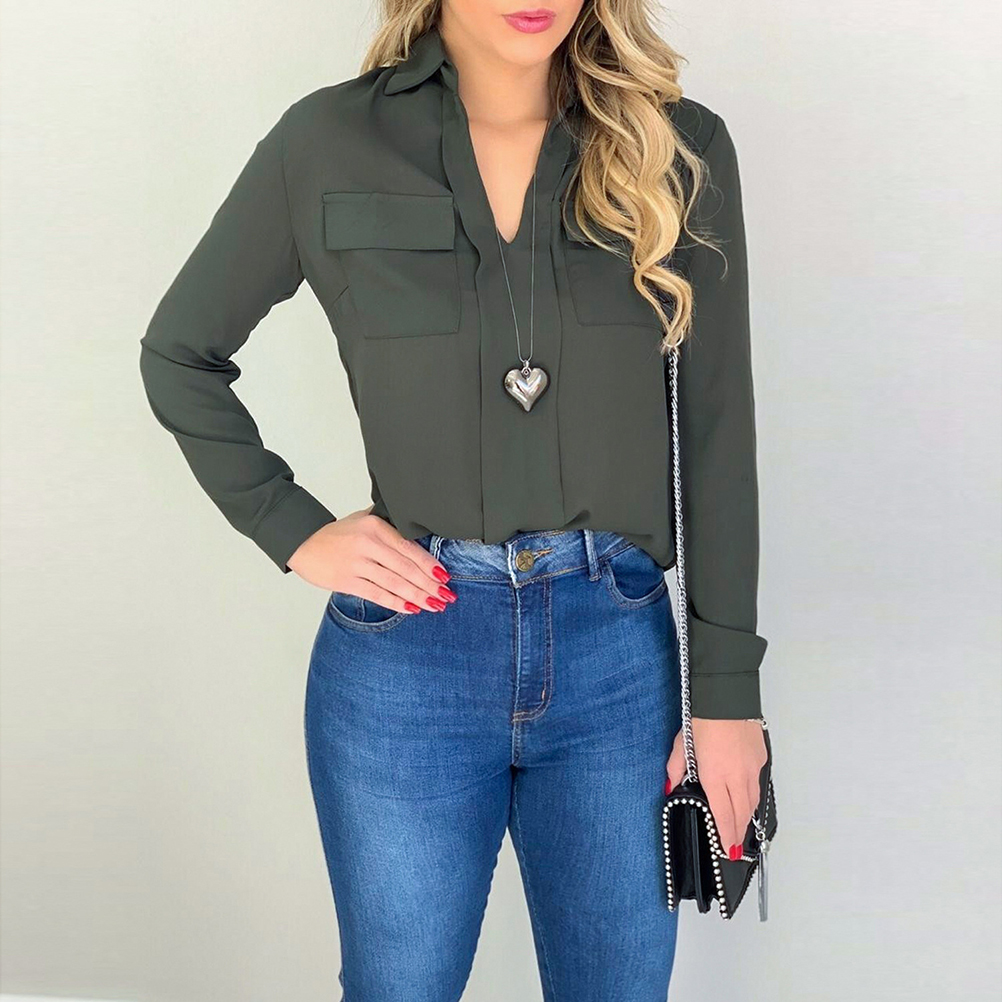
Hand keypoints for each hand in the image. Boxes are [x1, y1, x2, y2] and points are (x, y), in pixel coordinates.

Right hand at [286, 508, 455, 613]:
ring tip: (435, 605)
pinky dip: (397, 603)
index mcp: (375, 526)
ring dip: (418, 596)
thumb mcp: (363, 518)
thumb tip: (417, 531)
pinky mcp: (346, 581)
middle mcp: (367, 544)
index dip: (429, 564)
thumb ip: (389, 524)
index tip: (444, 576)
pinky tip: (412, 608)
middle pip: (405, 568)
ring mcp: (356, 564)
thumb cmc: (337, 533)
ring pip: (394, 583)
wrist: (303, 543)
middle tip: (447, 595)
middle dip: (429, 584)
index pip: (409, 548)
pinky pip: (377, 594)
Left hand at [665, 717, 766, 858]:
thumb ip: (676, 769)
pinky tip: (746, 797)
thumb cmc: (702, 718)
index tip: (727, 850)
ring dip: (746, 816)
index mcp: (715, 776)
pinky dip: (752, 794)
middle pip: (741, 814)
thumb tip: (671, 787)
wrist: (727, 698)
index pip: (722, 815)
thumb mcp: (681, 744)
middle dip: (738, 833)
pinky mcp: (760, 758)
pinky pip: (757, 783)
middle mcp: (737, 776)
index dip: (725, 835)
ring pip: (752, 801)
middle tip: (734, 847)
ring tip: (740, 827)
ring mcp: (752, 768)